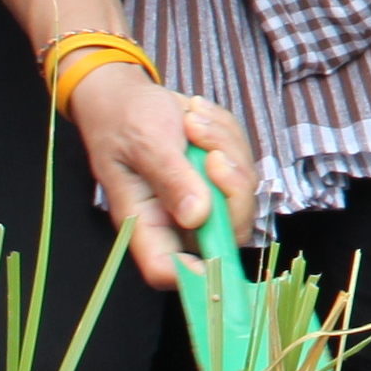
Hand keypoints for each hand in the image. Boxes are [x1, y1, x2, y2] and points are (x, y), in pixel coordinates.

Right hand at [59, 66, 255, 292]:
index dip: (195, 274)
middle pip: (225, 235)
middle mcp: (176, 220)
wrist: (128, 96)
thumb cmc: (125, 119)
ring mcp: (202, 201)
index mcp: (144, 222)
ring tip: (193, 121)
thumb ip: (171, 178)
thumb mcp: (145, 142)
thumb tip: (197, 216)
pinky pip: (245, 166)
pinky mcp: (219, 180)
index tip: (217, 244)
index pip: (167, 270)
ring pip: (242, 195)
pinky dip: (229, 137)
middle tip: (212, 152)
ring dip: (228, 150)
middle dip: (231, 189)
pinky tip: (200, 119)